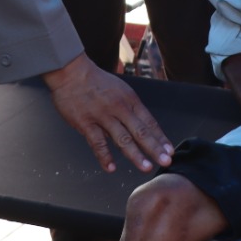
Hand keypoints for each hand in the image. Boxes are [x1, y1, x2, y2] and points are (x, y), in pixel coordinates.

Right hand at [43, 54, 174, 173]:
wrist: (72, 72)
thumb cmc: (96, 82)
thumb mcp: (120, 90)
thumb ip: (128, 111)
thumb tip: (137, 131)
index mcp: (130, 100)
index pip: (149, 122)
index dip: (160, 138)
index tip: (169, 151)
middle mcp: (119, 108)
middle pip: (140, 131)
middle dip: (154, 148)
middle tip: (166, 161)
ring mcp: (102, 116)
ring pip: (122, 139)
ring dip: (135, 155)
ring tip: (145, 167)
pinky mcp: (86, 123)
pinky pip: (97, 142)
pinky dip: (104, 156)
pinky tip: (111, 168)